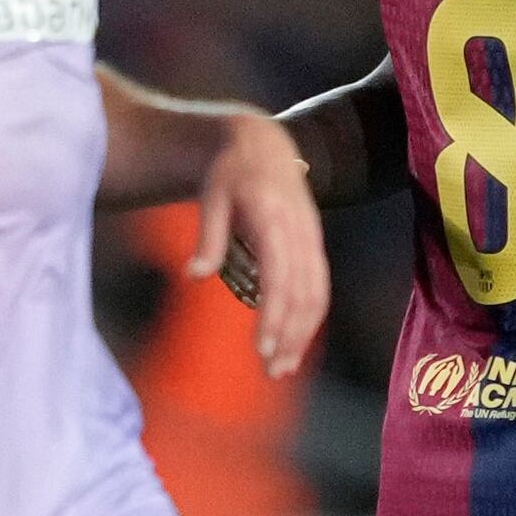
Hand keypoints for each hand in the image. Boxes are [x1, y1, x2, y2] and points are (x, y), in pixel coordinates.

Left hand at [193, 112, 331, 375]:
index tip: (262, 347)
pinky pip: (320, 288)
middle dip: (290, 335)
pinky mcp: (315, 246)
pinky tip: (295, 342)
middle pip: (303, 293)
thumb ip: (208, 237)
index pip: (279, 276)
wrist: (263, 144)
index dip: (274, 314)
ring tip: (282, 367)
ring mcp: (312, 239)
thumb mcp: (211, 196)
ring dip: (303, 334)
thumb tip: (195, 275)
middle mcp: (300, 232)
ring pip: (317, 294)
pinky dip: (311, 319)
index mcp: (273, 218)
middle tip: (271, 371)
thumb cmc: (229, 173)